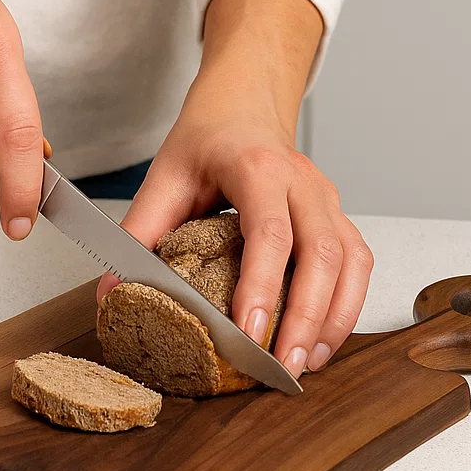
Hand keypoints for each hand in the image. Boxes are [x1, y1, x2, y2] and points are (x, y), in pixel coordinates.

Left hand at [97, 0, 372, 376]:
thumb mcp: (165, 176)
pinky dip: (348, 304)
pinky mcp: (338, 215)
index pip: (269, 231)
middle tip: (284, 368)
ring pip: (350, 261)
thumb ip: (138, 233)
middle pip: (320, 254)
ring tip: (308, 363)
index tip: (250, 333)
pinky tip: (325, 338)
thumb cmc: (208, 138)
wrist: (245, 102)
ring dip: (334, 318)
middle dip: (307, 317)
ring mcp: (327, 198)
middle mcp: (302, 181)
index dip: (263, 286)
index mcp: (257, 167)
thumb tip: (112, 294)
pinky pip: (358, 262)